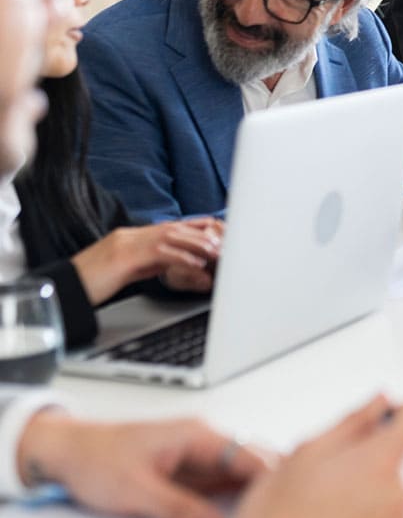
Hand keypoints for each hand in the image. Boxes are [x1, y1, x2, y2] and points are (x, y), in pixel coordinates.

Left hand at [17, 411, 270, 517]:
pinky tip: (242, 512)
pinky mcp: (186, 471)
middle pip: (248, 460)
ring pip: (236, 473)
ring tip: (266, 515)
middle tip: (281, 511)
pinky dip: (233, 497)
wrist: (70, 453)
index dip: (270, 476)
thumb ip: (178, 508)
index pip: (246, 454)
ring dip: (251, 492)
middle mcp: (201, 441)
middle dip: (266, 483)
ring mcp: (195, 456)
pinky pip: (218, 483)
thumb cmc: (99, 460)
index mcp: (195, 434)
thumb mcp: (137, 491)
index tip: (284, 498)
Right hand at [72, 218, 222, 304]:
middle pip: (175, 228)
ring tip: (218, 253)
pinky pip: (159, 254)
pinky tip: (196, 264)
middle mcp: (132, 235)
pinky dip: (181, 258)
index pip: (171, 227)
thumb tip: (176, 267)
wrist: (62, 290)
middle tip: (225, 242)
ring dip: (198, 245)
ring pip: (171, 237)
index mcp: (133, 237)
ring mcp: (127, 244)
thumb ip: (151, 264)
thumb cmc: (92, 284)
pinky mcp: (124, 257)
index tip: (217, 233)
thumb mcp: (128, 271)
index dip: (196, 229)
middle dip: (203, 235)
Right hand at [230, 395, 402, 517]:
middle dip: (380, 452)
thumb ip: (354, 421)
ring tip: (331, 502)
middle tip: (337, 468)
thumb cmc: (279, 516)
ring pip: (398, 487)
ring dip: (376, 485)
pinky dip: (373, 515)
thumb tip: (381, 401)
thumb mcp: (308, 452)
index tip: (380, 420)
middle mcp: (400, 494)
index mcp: (382, 461)